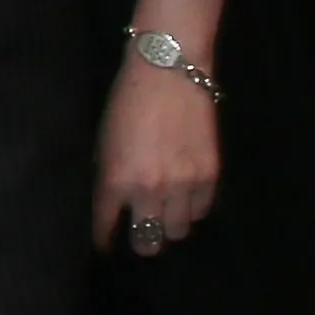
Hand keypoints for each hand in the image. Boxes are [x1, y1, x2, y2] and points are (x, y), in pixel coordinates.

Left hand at [91, 49, 218, 253]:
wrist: (169, 70)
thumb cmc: (127, 100)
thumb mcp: (104, 139)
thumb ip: (107, 175)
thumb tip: (109, 201)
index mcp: (116, 180)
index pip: (106, 226)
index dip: (104, 238)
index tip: (105, 243)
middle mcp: (150, 189)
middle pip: (148, 242)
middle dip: (141, 241)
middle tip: (140, 232)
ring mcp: (183, 184)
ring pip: (178, 231)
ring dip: (169, 224)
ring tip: (166, 212)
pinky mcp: (210, 175)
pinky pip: (202, 210)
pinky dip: (192, 208)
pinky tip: (185, 196)